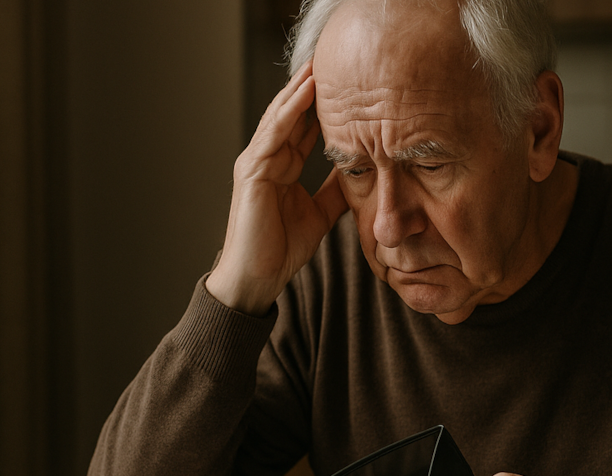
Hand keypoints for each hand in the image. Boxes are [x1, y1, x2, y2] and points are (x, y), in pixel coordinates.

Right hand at [206, 61, 348, 315]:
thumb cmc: (281, 249)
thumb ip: (334, 191)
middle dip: (309, 87)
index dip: (322, 104)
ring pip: (280, 117)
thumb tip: (361, 174)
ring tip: (317, 65)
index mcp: (281, 166)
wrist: (256, 279)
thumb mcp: (320, 214)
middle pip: (291, 114)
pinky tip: (304, 94)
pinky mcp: (251, 173)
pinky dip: (288, 113)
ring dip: (299, 90)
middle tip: (330, 60)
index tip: (346, 83)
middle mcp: (266, 159)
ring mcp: (255, 163)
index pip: (303, 126)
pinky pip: (272, 136)